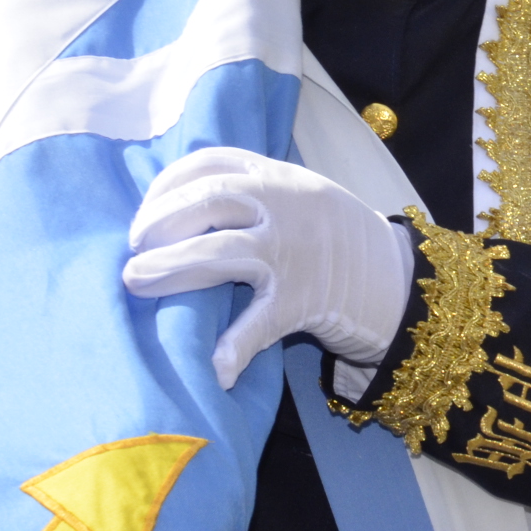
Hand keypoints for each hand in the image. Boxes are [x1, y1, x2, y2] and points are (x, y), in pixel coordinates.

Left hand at [122, 146, 412, 389]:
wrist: (397, 278)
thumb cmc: (336, 236)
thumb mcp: (300, 193)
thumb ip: (252, 188)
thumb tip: (180, 199)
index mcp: (278, 178)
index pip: (208, 164)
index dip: (165, 186)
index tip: (144, 211)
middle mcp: (283, 207)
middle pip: (205, 203)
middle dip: (157, 224)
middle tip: (134, 250)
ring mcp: (292, 253)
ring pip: (220, 255)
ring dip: (169, 268)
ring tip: (136, 281)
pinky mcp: (302, 300)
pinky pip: (259, 323)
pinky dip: (233, 346)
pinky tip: (211, 365)